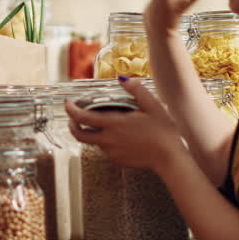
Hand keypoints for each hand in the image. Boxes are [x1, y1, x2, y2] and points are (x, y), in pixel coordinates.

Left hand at [64, 77, 185, 173]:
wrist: (170, 158)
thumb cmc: (163, 132)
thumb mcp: (152, 106)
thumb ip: (136, 90)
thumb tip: (122, 79)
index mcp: (114, 124)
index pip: (82, 117)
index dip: (71, 109)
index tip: (68, 103)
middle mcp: (109, 140)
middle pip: (79, 135)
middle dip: (72, 124)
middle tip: (74, 117)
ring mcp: (112, 152)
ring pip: (94, 142)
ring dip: (94, 131)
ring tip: (105, 122)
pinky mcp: (118, 160)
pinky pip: (106, 149)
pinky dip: (107, 141)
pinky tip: (120, 135)